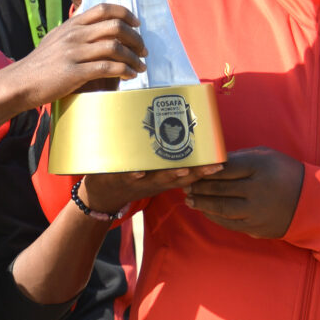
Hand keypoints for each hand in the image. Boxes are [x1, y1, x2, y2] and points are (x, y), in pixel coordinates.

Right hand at [8, 3, 146, 108]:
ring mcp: (74, 53)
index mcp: (71, 25)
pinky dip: (123, 70)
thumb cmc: (39, 65)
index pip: (104, 9)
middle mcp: (74, 35)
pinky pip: (107, 67)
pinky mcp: (74, 72)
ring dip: (133, 57)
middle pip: (115, 27)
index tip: (137, 24)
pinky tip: (130, 75)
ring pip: (114, 47)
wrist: (20, 83)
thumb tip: (92, 29)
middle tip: (143, 50)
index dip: (125, 14)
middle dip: (135, 38)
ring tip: (141, 66)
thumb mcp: (55, 40)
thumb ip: (74, 32)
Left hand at [80, 164, 224, 216]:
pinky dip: (132, 174)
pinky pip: (125, 177)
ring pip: (154, 179)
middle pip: (175, 179)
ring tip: (181, 168)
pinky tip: (137, 170)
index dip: (203, 171)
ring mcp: (135, 181)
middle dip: (192, 173)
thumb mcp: (149, 171)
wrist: (99, 196)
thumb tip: (178, 123)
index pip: (187, 176)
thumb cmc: (129, 177)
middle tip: (208, 166)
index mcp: (162, 179)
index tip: (219, 165)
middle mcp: (152, 182)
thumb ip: (162, 154)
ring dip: (168, 175)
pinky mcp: (115, 179)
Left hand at [183, 147, 303, 237]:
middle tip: (185, 184)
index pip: (225, 168)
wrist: (310, 202)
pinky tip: (205, 211)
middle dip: (199, 187)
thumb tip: (214, 161)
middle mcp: (257, 190)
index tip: (193, 169)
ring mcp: (256, 211)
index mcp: (259, 168)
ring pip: (221, 208)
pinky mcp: (256, 227)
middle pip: (220, 188)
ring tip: (190, 199)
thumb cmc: (284, 173)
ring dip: (202, 204)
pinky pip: (229, 223)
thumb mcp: (267, 157)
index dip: (205, 170)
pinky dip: (214, 217)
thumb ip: (240, 158)